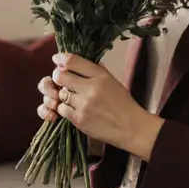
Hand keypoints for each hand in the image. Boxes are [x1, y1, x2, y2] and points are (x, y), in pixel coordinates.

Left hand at [37, 53, 164, 160]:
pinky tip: (75, 109)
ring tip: (74, 98)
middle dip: (58, 77)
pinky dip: (66, 109)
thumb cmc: (122, 103)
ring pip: (60, 93)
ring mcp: (84, 104)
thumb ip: (94, 70)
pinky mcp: (80, 119)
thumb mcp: (112, 81)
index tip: (57, 60)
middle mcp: (91, 88)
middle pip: (60, 76)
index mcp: (100, 76)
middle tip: (62, 80)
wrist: (132, 127)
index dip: (61, 59)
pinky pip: (62, 109)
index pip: (73, 61)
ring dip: (64, 95)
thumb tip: (74, 60)